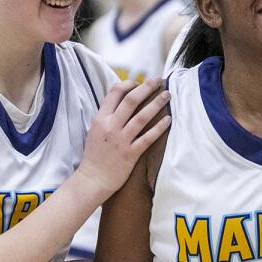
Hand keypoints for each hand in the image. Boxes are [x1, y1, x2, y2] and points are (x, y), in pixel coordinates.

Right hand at [78, 79, 171, 196]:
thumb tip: (121, 103)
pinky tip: (168, 119)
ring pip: (142, 116)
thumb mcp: (95, 131)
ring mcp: (121, 140)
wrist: (92, 179)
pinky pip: (148, 137)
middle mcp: (111, 126)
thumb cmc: (94, 156)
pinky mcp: (131, 153)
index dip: (129, 84)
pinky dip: (159, 127)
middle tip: (159, 81)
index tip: (139, 83)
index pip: (115, 92)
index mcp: (100, 119)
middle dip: (147, 87)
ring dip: (157, 103)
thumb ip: (106, 117)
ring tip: (167, 95)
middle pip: (131, 100)